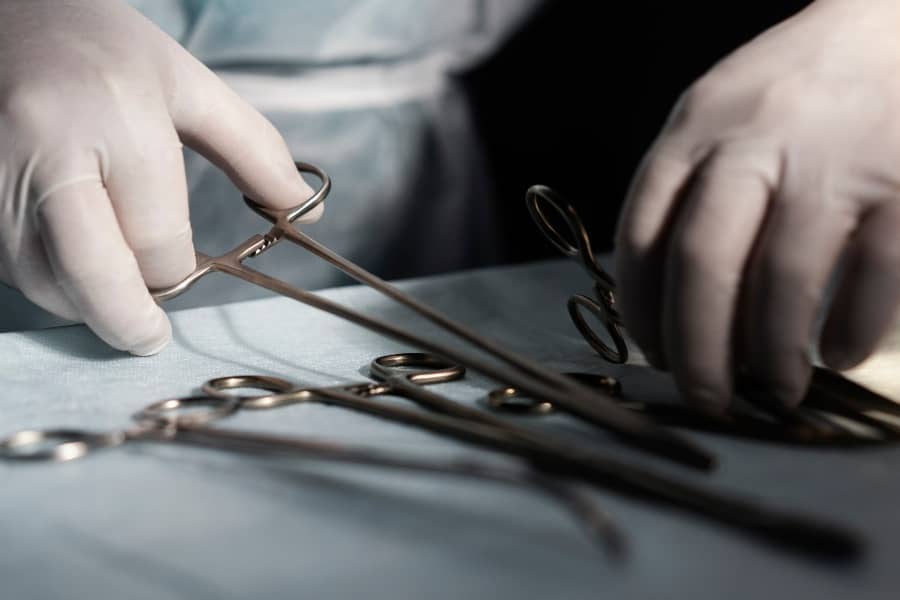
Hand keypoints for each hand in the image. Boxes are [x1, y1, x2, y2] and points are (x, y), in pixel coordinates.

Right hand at [0, 0, 319, 354]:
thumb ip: (255, 152)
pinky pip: (5, 261)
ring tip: (114, 289)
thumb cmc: (107, 47)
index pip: (157, 242)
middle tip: (150, 337)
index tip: (189, 273)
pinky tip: (69, 260)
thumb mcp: (191, 86)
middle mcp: (46, 148)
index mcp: (116, 119)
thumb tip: (307, 213)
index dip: (178, 273)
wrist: (9, 5)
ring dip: (82, 301)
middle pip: (93, 274)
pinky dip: (43, 277)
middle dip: (127, 320)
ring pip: (40, 279)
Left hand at [614, 0, 899, 409]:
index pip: (643, 233)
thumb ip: (686, 190)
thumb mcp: (718, 115)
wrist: (891, 21)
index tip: (652, 354)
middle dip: (697, 350)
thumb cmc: (793, 88)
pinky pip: (873, 277)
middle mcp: (755, 141)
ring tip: (773, 389)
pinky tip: (839, 353)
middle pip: (702, 263)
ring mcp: (833, 158)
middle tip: (706, 399)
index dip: (640, 308)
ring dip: (772, 354)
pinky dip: (851, 332)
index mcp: (695, 128)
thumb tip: (663, 302)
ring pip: (783, 280)